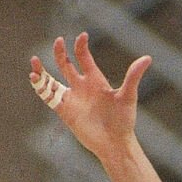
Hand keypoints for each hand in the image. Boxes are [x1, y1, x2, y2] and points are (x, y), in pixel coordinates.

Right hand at [30, 33, 152, 162]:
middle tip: (58, 41)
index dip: (80, 45)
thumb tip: (147, 58)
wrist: (115, 144)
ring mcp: (71, 98)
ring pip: (51, 80)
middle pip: (65, 64)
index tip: (82, 37)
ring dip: (42, 70)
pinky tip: (34, 77)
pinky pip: (48, 97)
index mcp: (95, 79)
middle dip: (60, 52)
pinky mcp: (64, 111)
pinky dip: (40, 87)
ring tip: (34, 60)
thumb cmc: (124, 121)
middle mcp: (81, 86)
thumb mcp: (128, 96)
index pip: (83, 56)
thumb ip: (133, 76)